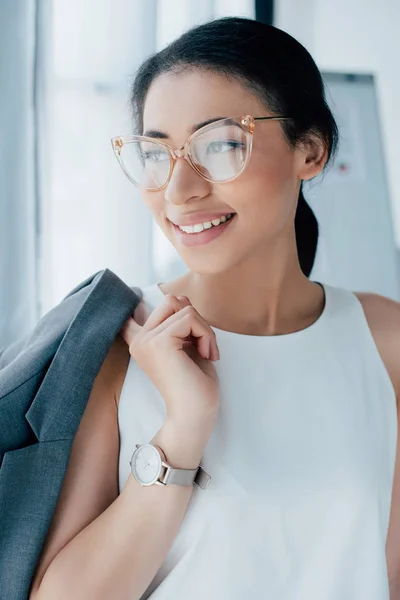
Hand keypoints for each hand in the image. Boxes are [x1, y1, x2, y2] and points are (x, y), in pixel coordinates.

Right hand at [120, 294, 220, 429]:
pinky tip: (206, 355)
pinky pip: (190, 317)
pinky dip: (206, 334)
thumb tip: (180, 297)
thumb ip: (180, 322)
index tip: (165, 313)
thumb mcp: (187, 346)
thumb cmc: (195, 386)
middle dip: (195, 319)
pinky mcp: (159, 341)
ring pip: (184, 307)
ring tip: (206, 352)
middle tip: (203, 345)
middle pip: (171, 300)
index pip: (137, 309)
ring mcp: (146, 340)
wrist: (194, 415)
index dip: (150, 306)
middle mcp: (139, 339)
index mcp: (142, 341)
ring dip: (204, 329)